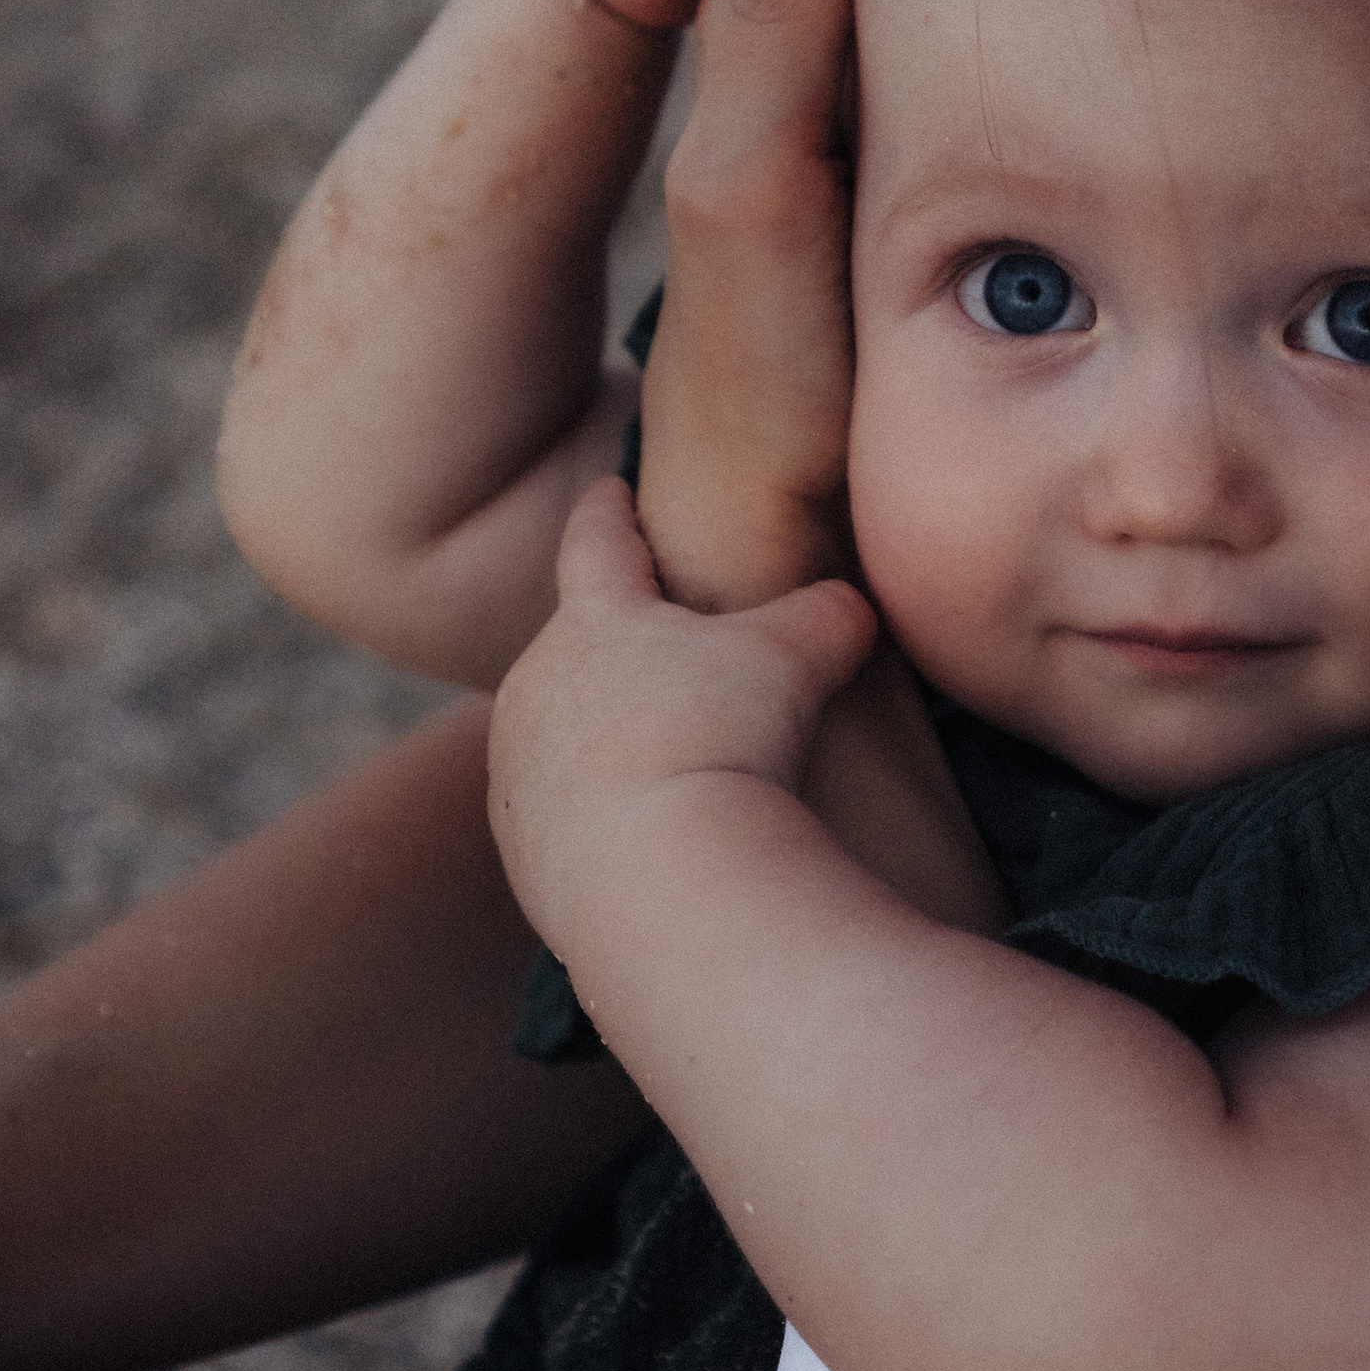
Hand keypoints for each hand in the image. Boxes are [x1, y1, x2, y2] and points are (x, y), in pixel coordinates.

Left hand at [489, 480, 877, 950]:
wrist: (655, 878)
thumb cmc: (719, 740)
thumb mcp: (796, 658)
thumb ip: (825, 616)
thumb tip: (851, 606)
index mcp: (592, 620)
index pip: (596, 541)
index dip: (609, 513)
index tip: (610, 492)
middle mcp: (535, 686)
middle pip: (573, 644)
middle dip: (612, 643)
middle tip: (657, 650)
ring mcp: (518, 770)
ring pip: (561, 732)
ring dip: (602, 734)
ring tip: (661, 756)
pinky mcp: (520, 848)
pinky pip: (561, 812)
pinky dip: (600, 811)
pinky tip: (647, 833)